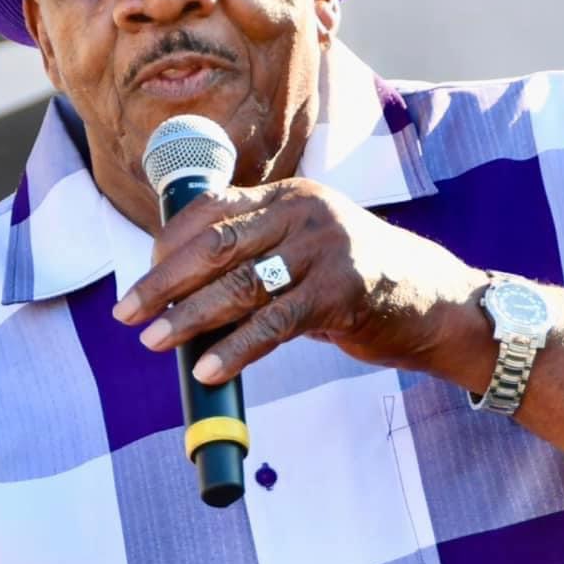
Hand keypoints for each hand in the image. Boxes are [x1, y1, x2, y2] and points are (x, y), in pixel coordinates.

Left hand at [113, 178, 485, 384]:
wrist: (436, 303)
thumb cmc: (361, 282)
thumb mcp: (308, 251)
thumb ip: (259, 255)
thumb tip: (184, 291)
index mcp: (290, 195)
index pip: (212, 210)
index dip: (168, 246)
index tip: (142, 278)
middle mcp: (305, 212)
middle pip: (215, 245)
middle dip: (164, 282)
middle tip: (127, 313)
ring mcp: (325, 249)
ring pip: (239, 285)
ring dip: (190, 317)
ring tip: (155, 340)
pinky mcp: (342, 292)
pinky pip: (274, 324)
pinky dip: (235, 349)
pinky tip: (208, 368)